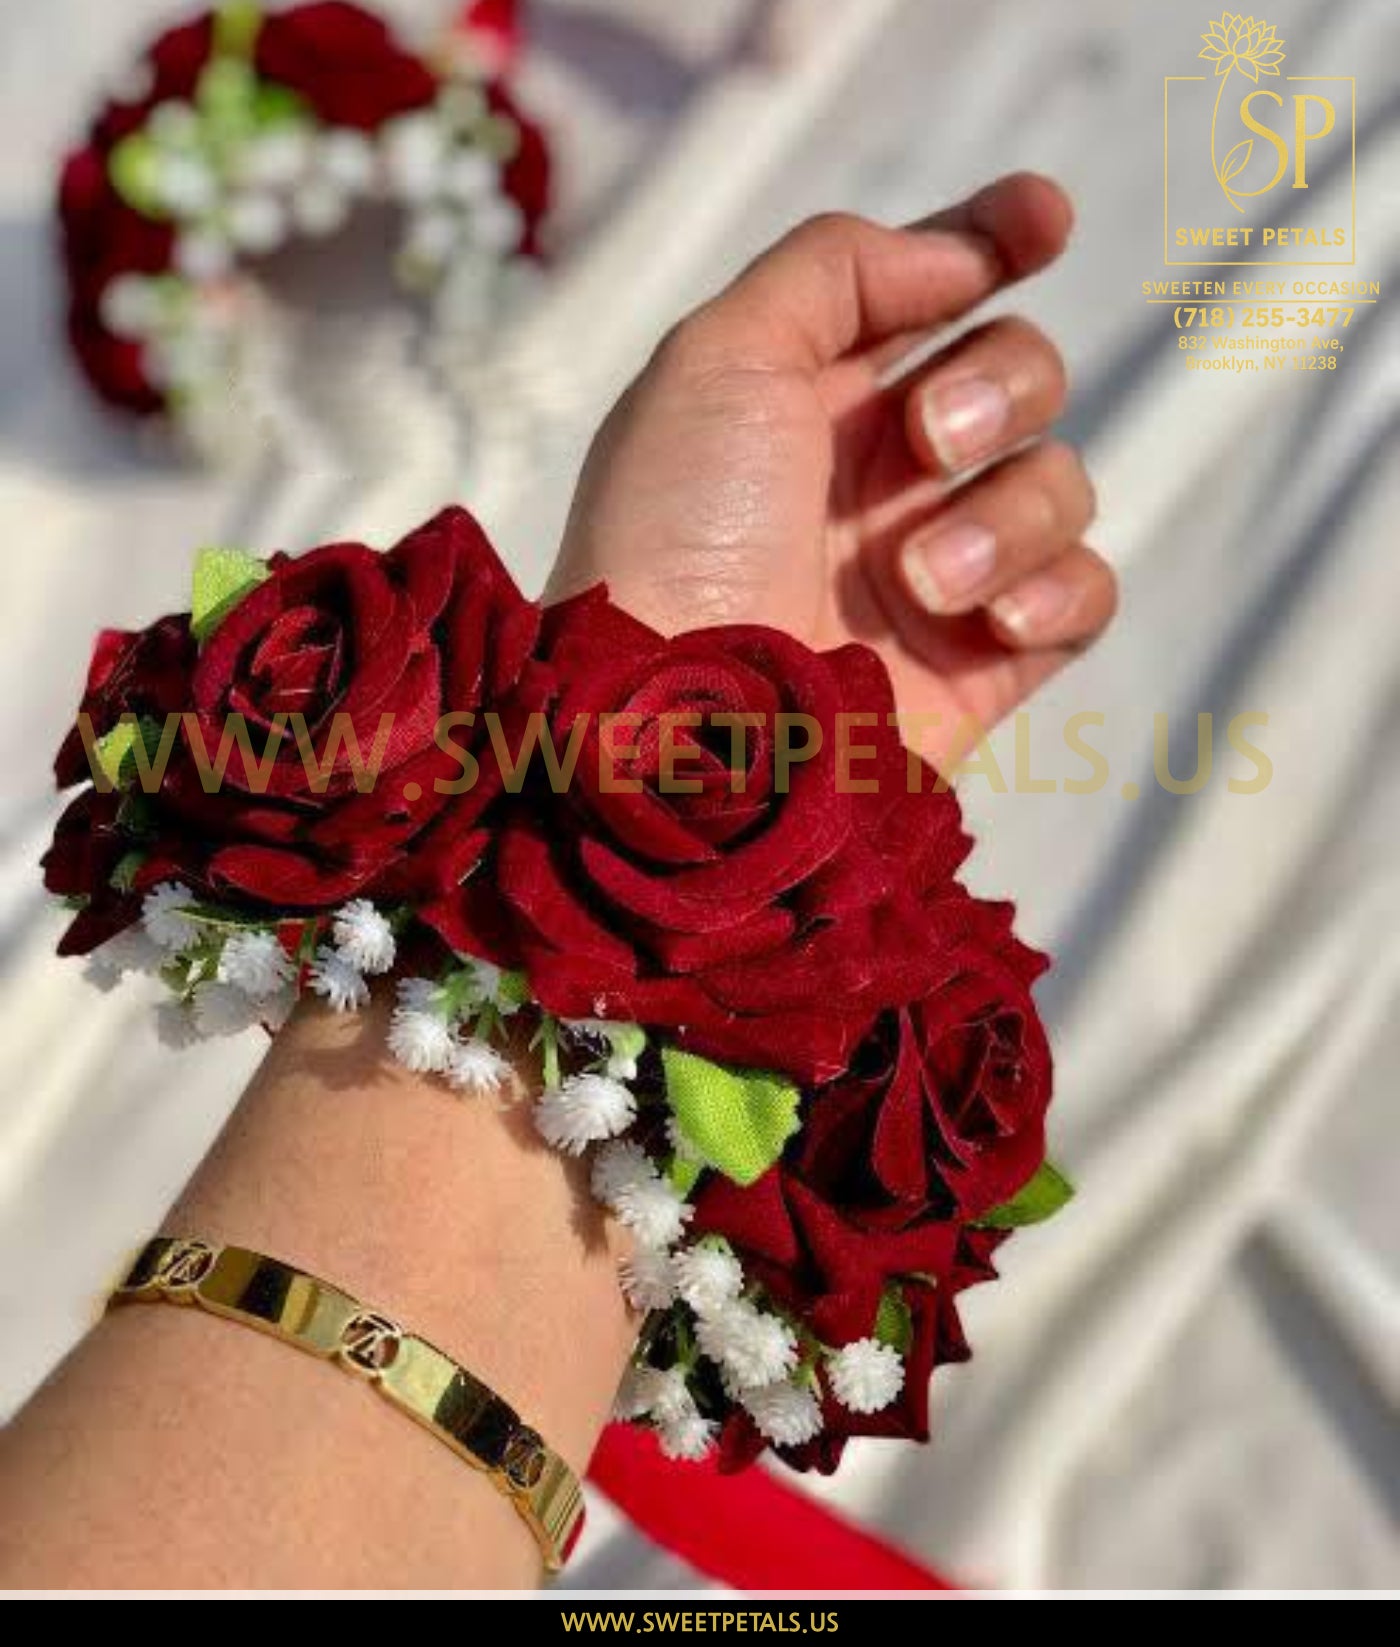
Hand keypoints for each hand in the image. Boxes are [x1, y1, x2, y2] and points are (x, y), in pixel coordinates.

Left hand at [549, 174, 1115, 765]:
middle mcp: (881, 479)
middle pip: (1020, 372)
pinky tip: (988, 619)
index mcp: (811, 400)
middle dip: (998, 386)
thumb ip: (832, 269)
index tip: (1042, 220)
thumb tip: (954, 256)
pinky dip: (1056, 589)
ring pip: (1059, 481)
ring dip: (1007, 514)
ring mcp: (938, 572)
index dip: (995, 243)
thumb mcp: (717, 357)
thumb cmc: (680, 537)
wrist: (688, 725)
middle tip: (928, 443)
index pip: (930, 295)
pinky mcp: (983, 662)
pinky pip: (1087, 592)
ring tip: (920, 578)